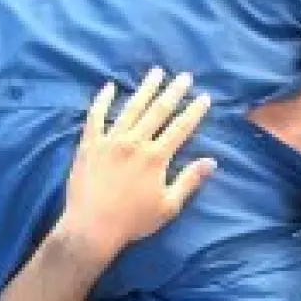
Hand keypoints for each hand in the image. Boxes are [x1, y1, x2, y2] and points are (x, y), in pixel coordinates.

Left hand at [56, 68, 215, 261]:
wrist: (91, 228)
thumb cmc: (132, 221)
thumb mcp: (168, 206)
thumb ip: (189, 181)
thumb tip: (212, 161)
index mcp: (155, 157)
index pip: (180, 128)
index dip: (194, 111)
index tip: (204, 97)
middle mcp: (134, 142)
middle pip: (158, 111)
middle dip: (173, 92)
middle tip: (184, 76)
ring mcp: (110, 141)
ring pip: (131, 108)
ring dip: (145, 89)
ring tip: (155, 73)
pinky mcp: (89, 144)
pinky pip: (95, 117)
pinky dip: (102, 101)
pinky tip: (109, 87)